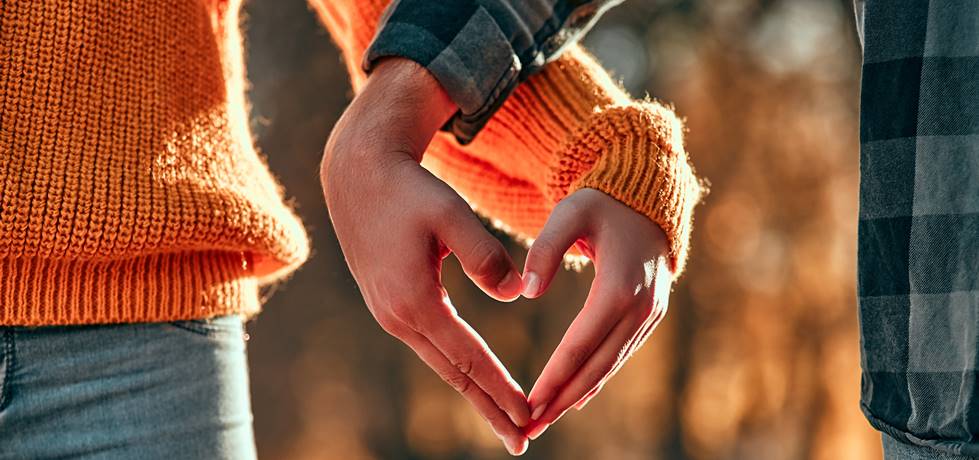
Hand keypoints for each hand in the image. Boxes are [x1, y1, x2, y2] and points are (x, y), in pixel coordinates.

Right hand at [321, 58, 530, 454]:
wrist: (359, 175)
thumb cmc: (409, 190)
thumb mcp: (450, 214)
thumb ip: (485, 255)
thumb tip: (515, 294)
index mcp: (414, 300)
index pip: (468, 357)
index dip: (500, 388)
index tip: (529, 414)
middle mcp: (397, 317)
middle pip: (452, 374)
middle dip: (488, 409)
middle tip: (521, 441)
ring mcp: (389, 314)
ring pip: (441, 364)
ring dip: (474, 392)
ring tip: (504, 419)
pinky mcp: (390, 305)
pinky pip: (431, 347)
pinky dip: (457, 368)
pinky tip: (474, 379)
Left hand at [521, 188, 672, 439]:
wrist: (647, 196)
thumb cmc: (602, 202)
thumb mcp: (570, 212)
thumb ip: (544, 249)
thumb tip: (526, 292)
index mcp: (620, 286)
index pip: (581, 342)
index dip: (555, 376)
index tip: (529, 402)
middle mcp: (641, 307)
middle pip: (597, 365)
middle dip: (562, 400)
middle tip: (529, 427)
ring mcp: (650, 314)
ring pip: (610, 365)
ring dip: (577, 395)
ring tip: (544, 420)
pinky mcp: (650, 315)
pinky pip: (620, 354)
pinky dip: (597, 378)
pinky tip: (575, 398)